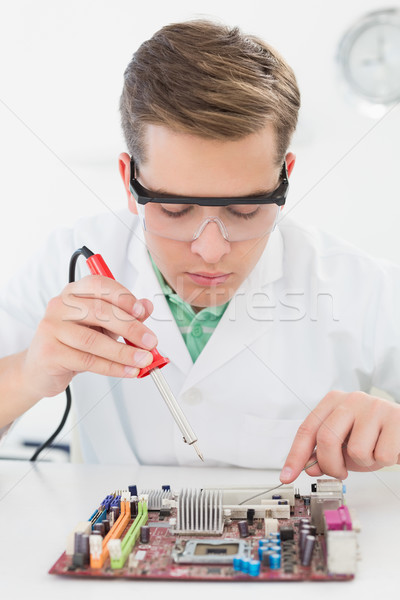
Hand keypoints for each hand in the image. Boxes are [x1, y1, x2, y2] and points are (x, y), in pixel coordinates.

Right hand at [23, 275, 156, 398]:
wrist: (41, 369)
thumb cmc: (73, 343)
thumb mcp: (102, 325)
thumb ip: (125, 315)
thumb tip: (147, 307)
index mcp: (74, 292)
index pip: (100, 285)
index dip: (124, 297)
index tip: (142, 312)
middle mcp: (60, 305)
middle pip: (100, 312)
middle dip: (131, 328)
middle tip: (150, 341)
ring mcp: (52, 328)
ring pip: (94, 340)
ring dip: (124, 352)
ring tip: (143, 360)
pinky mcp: (50, 352)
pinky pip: (87, 360)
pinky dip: (112, 367)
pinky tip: (127, 370)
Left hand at [280, 390, 399, 482]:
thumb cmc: (374, 436)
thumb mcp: (345, 445)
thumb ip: (325, 454)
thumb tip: (310, 467)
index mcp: (333, 401)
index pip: (307, 429)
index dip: (295, 455)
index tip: (287, 475)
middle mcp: (351, 399)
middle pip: (326, 438)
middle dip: (331, 465)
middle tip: (341, 473)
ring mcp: (374, 406)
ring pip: (356, 450)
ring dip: (365, 462)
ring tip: (373, 452)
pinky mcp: (395, 417)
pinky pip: (381, 454)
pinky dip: (383, 460)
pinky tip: (388, 449)